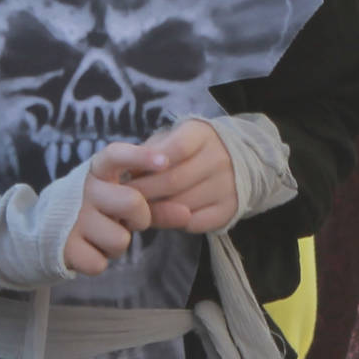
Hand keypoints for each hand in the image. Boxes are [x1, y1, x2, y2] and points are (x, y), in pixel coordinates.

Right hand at [61, 143, 156, 275]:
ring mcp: (72, 218)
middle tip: (130, 221)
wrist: (49, 231)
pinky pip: (99, 262)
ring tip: (104, 235)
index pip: (115, 155)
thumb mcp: (124, 201)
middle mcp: (84, 190)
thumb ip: (157, 206)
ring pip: (119, 240)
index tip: (165, 161)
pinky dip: (99, 260)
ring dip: (118, 244)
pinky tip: (89, 248)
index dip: (140, 156)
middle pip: (132, 201)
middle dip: (141, 217)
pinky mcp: (65, 246)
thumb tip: (186, 214)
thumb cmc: (99, 210)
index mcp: (98, 171)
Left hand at [124, 118, 237, 232]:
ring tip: (140, 207)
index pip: (177, 148)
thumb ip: (149, 151)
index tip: (130, 172)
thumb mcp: (171, 138)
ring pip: (182, 205)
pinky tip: (165, 215)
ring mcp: (228, 186)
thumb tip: (127, 172)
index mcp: (202, 135)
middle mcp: (219, 159)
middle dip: (143, 191)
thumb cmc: (189, 149)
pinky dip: (174, 222)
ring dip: (155, 210)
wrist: (235, 162)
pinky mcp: (229, 210)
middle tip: (124, 197)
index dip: (152, 160)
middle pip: (175, 180)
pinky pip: (195, 223)